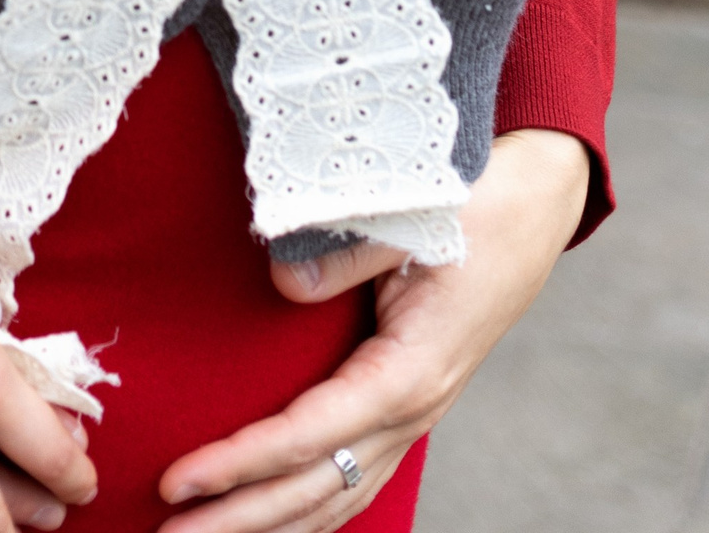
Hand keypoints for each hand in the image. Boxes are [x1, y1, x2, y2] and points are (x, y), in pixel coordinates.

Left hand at [153, 126, 590, 530]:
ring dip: (266, 526)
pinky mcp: (406, 405)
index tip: (178, 480)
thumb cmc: (469, 206)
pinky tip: (268, 525)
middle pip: (314, 489)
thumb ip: (344, 253)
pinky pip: (352, 479)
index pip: (309, 437)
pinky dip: (306, 513)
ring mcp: (413, 415)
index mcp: (409, 372)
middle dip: (238, 519)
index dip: (241, 463)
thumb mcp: (410, 219)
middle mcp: (413, 410)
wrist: (530, 206)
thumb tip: (281, 284)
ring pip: (333, 499)